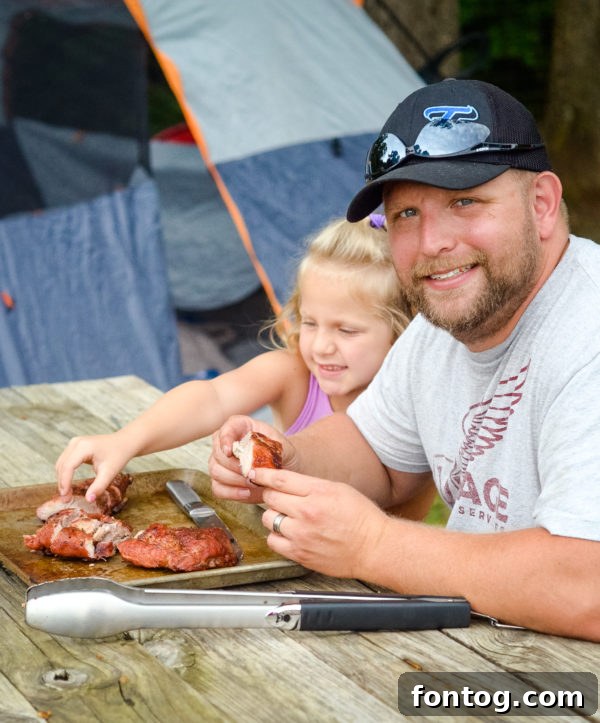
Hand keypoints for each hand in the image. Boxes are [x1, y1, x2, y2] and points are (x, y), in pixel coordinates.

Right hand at [55, 433, 130, 501]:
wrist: (125, 442)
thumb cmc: (118, 456)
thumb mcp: (110, 472)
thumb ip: (99, 487)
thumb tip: (89, 500)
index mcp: (84, 447)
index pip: (68, 466)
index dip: (65, 482)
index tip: (66, 496)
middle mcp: (76, 443)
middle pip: (62, 465)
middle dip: (62, 482)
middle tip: (66, 499)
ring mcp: (75, 443)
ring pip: (61, 463)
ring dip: (62, 478)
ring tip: (67, 494)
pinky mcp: (75, 446)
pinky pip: (65, 461)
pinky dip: (65, 473)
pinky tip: (69, 484)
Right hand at [209, 415, 289, 503]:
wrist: (285, 466)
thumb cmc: (280, 452)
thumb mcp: (280, 445)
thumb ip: (268, 447)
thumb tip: (254, 456)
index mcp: (240, 426)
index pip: (227, 429)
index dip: (225, 439)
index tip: (229, 451)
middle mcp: (225, 442)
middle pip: (218, 454)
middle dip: (235, 467)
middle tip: (252, 473)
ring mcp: (220, 462)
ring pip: (216, 471)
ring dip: (235, 480)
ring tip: (254, 483)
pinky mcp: (222, 480)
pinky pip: (218, 488)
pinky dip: (232, 492)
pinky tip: (246, 492)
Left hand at [255, 467, 388, 578]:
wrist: (373, 548)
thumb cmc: (360, 518)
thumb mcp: (338, 489)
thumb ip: (310, 485)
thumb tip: (285, 482)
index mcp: (318, 493)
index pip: (280, 479)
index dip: (263, 475)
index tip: (255, 474)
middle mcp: (307, 513)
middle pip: (270, 498)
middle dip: (272, 495)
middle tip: (279, 497)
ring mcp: (301, 535)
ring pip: (268, 519)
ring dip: (274, 516)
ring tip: (287, 517)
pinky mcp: (299, 554)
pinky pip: (273, 541)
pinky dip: (276, 536)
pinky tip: (288, 533)